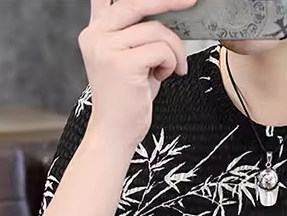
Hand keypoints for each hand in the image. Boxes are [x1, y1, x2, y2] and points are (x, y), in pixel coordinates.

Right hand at [80, 0, 195, 149]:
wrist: (115, 132)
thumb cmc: (127, 99)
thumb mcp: (129, 59)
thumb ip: (135, 33)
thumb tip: (165, 11)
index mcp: (95, 30)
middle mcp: (96, 35)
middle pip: (137, 2)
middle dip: (169, 1)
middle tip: (191, 1)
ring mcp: (107, 48)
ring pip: (157, 31)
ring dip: (174, 51)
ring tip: (171, 69)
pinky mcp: (122, 63)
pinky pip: (161, 50)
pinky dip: (171, 62)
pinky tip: (164, 76)